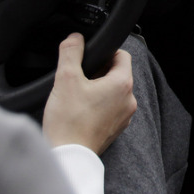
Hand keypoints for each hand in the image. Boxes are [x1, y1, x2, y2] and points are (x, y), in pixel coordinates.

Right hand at [43, 33, 136, 153]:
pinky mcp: (114, 129)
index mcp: (122, 84)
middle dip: (99, 71)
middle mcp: (128, 100)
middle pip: (117, 74)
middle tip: (79, 76)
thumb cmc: (69, 120)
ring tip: (77, 94)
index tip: (89, 57)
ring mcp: (123, 117)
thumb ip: (71, 51)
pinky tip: (80, 109)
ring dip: (98, 88)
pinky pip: (110, 109)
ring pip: (113, 92)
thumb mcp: (66, 78)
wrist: (68, 155)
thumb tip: (75, 38)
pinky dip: (98, 105)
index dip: (105, 52)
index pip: (122, 55)